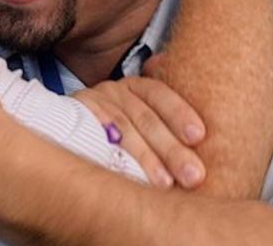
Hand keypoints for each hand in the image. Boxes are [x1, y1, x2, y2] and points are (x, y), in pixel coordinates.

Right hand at [73, 77, 205, 189]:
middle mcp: (115, 92)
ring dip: (146, 159)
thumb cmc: (122, 131)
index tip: (199, 136)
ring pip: (122, 131)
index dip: (180, 112)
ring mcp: (93, 106)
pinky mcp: (74, 122)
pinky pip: (95, 142)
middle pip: (145, 118)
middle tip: (194, 175)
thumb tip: (205, 139)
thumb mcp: (142, 120)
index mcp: (136, 87)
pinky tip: (130, 180)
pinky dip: (114, 161)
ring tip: (165, 184)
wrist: (67, 127)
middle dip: (171, 148)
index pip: (159, 94)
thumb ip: (166, 124)